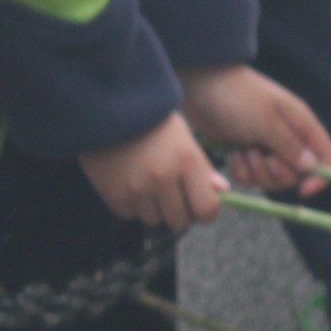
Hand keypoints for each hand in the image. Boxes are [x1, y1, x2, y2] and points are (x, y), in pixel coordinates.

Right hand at [77, 110, 224, 230]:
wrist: (108, 108)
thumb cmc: (153, 122)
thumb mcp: (184, 138)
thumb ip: (203, 168)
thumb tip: (222, 191)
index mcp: (187, 162)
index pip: (206, 209)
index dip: (206, 213)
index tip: (200, 207)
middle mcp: (163, 178)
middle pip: (179, 221)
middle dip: (179, 211)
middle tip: (172, 195)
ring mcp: (137, 189)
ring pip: (154, 219)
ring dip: (154, 207)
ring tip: (147, 183)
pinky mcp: (114, 195)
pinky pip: (130, 214)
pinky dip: (132, 205)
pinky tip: (129, 182)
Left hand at [178, 63, 330, 193]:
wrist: (200, 85)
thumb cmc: (238, 97)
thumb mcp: (266, 121)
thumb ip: (290, 145)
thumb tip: (313, 167)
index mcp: (300, 123)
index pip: (324, 154)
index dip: (319, 175)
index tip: (303, 189)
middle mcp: (286, 135)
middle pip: (297, 173)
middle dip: (277, 173)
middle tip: (261, 157)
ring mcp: (265, 144)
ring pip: (272, 177)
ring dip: (257, 172)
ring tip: (243, 151)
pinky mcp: (245, 151)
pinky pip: (251, 176)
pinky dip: (242, 171)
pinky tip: (232, 154)